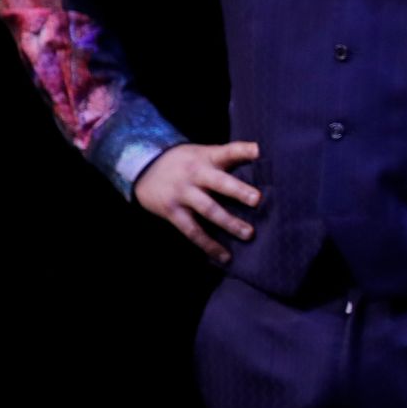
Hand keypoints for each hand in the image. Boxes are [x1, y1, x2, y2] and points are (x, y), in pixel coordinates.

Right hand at [133, 141, 260, 264]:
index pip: (229, 150)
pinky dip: (208, 245)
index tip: (261, 151)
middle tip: (257, 200)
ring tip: (249, 234)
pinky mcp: (173, 211)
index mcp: (208, 157)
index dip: (245, 150)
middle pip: (219, 182)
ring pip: (208, 209)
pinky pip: (192, 231)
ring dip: (229, 222)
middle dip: (238, 190)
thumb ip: (228, 158)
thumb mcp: (203, 153)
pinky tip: (224, 256)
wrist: (143, 167)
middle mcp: (196, 173)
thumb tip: (263, 164)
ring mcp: (183, 193)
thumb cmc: (185, 162)